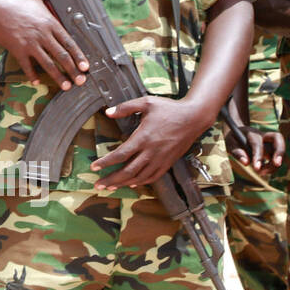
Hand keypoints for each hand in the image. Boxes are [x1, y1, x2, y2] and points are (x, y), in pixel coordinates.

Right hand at [0, 0, 88, 90]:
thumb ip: (47, 2)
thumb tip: (52, 3)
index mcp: (50, 22)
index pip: (69, 43)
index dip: (79, 56)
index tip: (85, 66)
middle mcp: (42, 35)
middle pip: (62, 56)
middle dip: (73, 70)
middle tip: (81, 81)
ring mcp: (30, 44)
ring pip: (48, 64)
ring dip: (58, 77)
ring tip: (66, 86)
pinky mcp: (17, 50)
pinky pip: (27, 66)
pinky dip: (32, 75)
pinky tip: (37, 81)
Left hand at [92, 95, 208, 188]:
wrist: (194, 117)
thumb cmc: (170, 109)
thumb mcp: (146, 102)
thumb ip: (125, 107)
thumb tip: (108, 112)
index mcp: (144, 138)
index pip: (121, 154)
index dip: (106, 162)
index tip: (94, 167)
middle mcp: (152, 152)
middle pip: (128, 171)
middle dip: (111, 179)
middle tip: (98, 185)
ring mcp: (161, 159)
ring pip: (140, 177)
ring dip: (124, 183)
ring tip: (111, 186)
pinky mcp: (169, 162)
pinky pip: (153, 176)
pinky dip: (141, 182)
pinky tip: (132, 183)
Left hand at [227, 125, 284, 175]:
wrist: (237, 133)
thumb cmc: (233, 139)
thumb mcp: (229, 144)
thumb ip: (237, 152)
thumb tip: (246, 163)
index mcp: (251, 133)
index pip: (257, 144)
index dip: (258, 156)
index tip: (256, 168)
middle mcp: (263, 135)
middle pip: (278, 137)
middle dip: (280, 151)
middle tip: (277, 164)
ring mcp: (270, 142)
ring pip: (280, 150)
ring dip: (275, 164)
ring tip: (261, 172)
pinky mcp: (272, 149)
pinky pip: (278, 157)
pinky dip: (273, 166)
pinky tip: (263, 171)